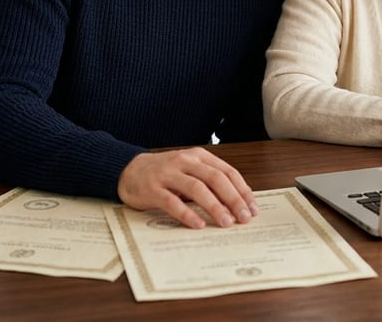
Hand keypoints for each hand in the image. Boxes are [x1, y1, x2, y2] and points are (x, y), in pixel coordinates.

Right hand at [117, 147, 258, 229]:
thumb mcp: (190, 171)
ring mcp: (168, 174)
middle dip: (233, 199)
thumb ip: (210, 181)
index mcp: (198, 156)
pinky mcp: (152, 189)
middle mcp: (185, 162)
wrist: (128, 170)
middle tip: (244, 217)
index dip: (242, 190)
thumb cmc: (165, 174)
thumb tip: (238, 202)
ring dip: (214, 206)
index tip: (252, 208)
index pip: (227, 171)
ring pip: (196, 188)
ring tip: (226, 222)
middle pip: (215, 178)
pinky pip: (172, 201)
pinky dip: (187, 213)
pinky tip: (198, 224)